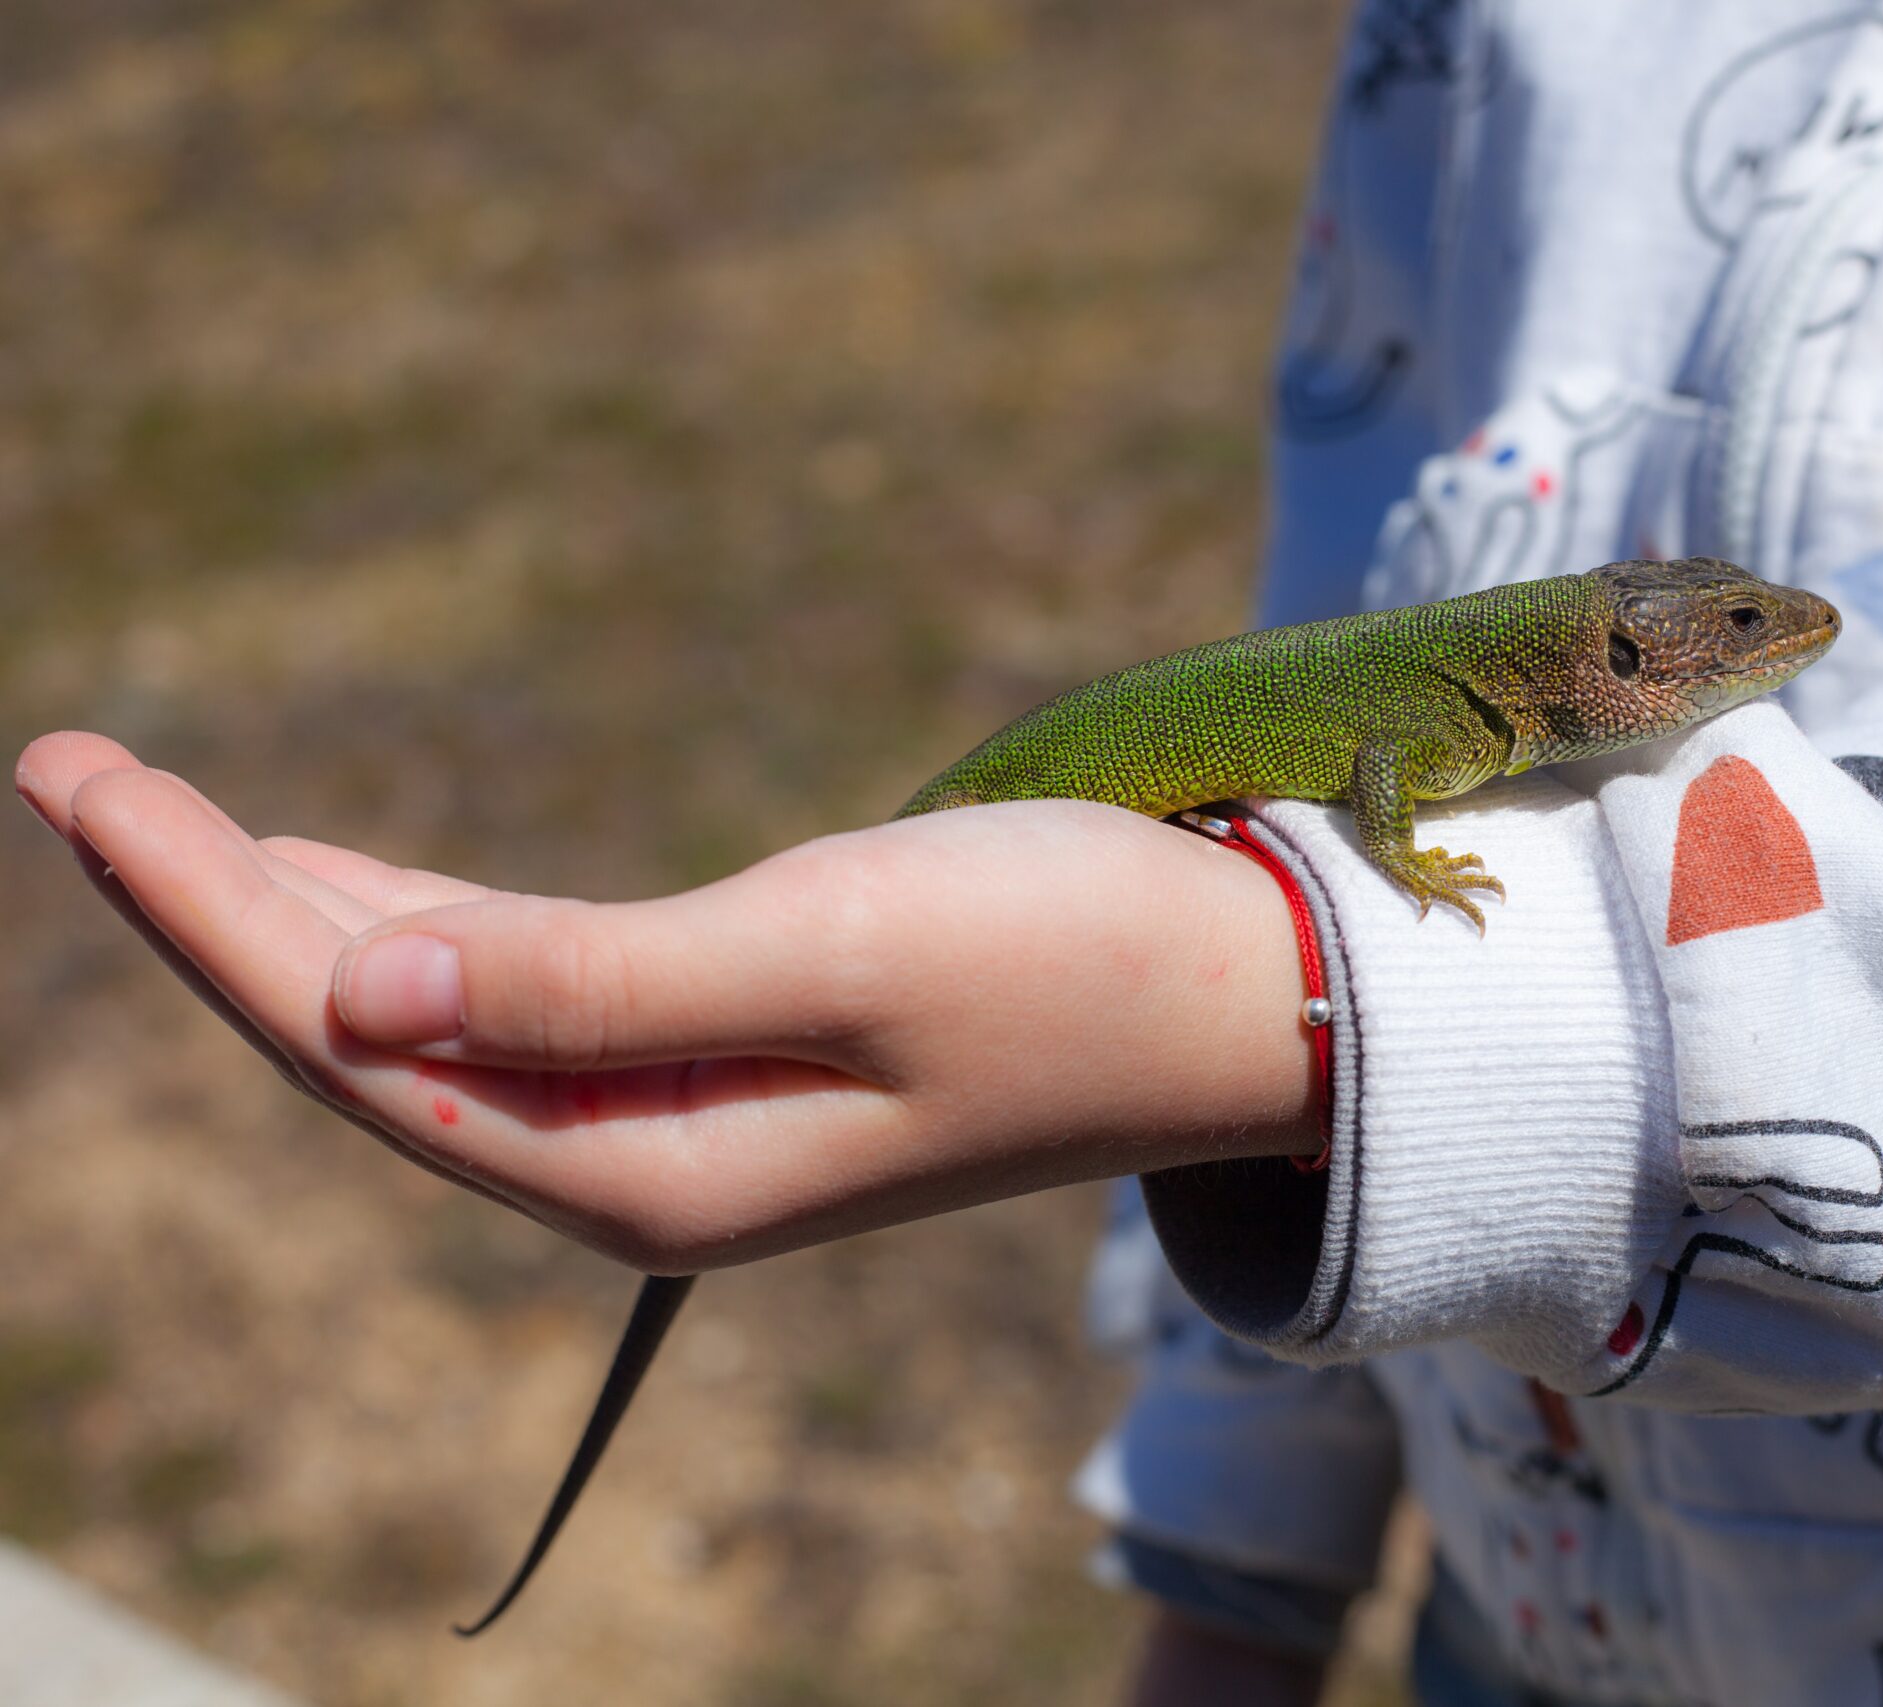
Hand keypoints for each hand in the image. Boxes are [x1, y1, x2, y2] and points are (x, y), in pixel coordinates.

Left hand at [15, 732, 1319, 1271]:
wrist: (1236, 997)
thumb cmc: (1064, 958)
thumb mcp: (829, 948)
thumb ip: (585, 984)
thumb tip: (353, 990)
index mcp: (649, 1169)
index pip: (358, 1046)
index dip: (205, 916)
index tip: (82, 783)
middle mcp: (643, 1166)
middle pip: (369, 1042)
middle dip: (212, 910)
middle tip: (70, 765)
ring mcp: (688, 1119)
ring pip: (436, 1018)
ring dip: (299, 917)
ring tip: (163, 817)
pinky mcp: (737, 1054)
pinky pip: (524, 998)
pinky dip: (421, 924)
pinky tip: (351, 881)